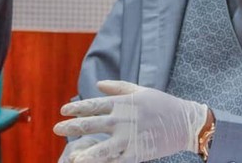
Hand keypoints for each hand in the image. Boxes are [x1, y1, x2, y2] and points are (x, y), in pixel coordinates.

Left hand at [53, 81, 207, 162]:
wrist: (185, 123)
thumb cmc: (162, 104)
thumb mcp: (140, 91)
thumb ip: (117, 88)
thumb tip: (98, 85)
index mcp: (123, 103)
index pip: (94, 105)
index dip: (77, 108)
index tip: (64, 111)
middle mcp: (123, 119)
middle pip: (93, 124)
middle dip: (73, 127)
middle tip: (56, 129)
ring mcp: (130, 137)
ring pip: (103, 147)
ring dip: (86, 152)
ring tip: (71, 156)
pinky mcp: (138, 152)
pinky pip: (117, 160)